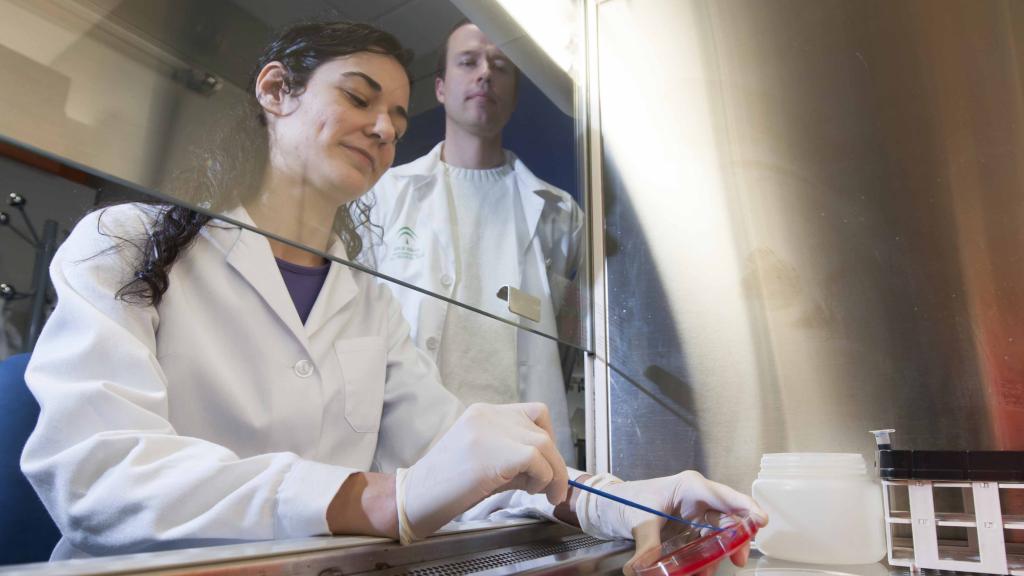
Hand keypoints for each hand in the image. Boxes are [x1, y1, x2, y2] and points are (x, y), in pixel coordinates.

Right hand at [398, 403, 568, 541]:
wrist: (415, 498)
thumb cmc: (447, 486)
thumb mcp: (485, 460)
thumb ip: (516, 456)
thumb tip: (552, 470)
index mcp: (484, 413)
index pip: (534, 414)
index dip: (547, 440)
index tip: (545, 466)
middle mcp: (488, 415)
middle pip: (542, 430)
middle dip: (554, 462)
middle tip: (550, 489)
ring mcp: (489, 430)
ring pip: (544, 444)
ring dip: (553, 473)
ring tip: (544, 493)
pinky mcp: (493, 452)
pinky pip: (536, 459)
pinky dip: (544, 478)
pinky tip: (532, 492)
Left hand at [575, 471, 767, 575]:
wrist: (613, 505)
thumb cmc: (628, 500)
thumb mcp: (639, 521)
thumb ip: (646, 545)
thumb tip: (640, 569)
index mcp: (690, 487)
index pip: (725, 495)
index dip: (746, 507)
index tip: (761, 521)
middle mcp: (699, 498)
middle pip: (729, 517)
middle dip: (738, 539)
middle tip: (739, 560)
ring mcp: (697, 513)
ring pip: (721, 533)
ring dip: (721, 553)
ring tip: (708, 572)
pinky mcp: (691, 527)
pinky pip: (708, 543)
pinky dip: (707, 558)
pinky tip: (701, 571)